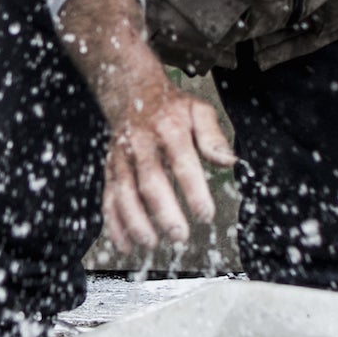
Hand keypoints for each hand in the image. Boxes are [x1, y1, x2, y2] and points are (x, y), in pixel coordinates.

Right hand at [55, 0, 236, 251]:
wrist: (131, 91)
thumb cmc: (171, 108)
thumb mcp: (198, 110)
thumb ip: (213, 136)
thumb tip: (229, 161)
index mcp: (170, 129)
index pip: (183, 162)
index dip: (194, 191)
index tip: (205, 215)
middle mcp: (142, 144)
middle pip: (150, 181)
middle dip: (164, 212)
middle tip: (179, 235)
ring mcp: (122, 157)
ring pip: (124, 192)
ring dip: (135, 221)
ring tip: (152, 243)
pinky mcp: (110, 169)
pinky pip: (108, 198)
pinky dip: (114, 224)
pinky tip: (125, 245)